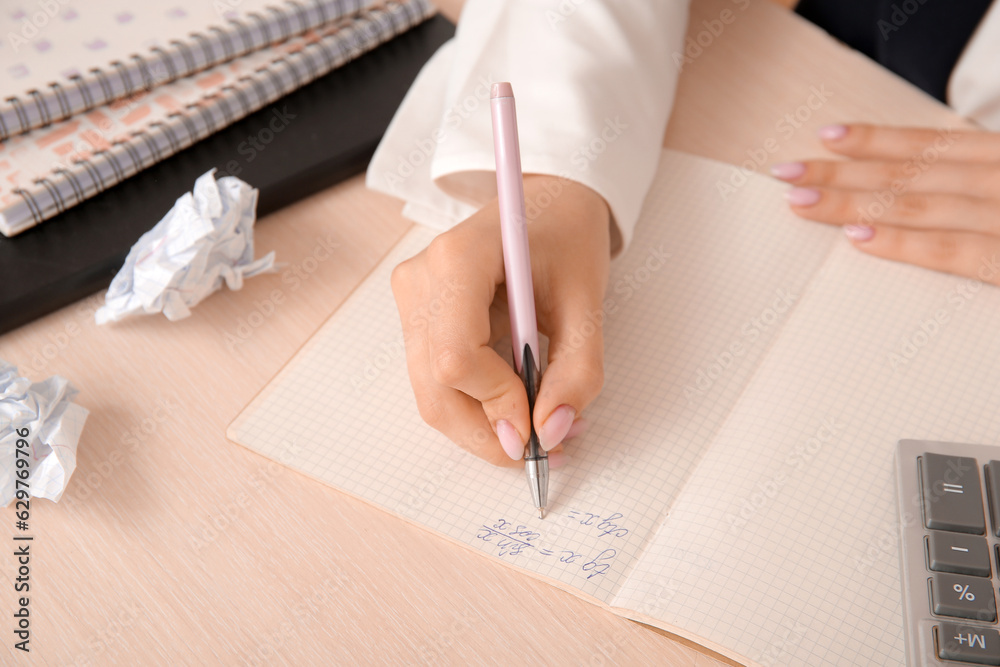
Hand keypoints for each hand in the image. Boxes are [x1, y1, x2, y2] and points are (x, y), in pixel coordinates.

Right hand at [391, 176, 609, 465]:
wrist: (546, 202)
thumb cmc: (566, 236)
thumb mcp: (587, 301)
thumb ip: (577, 370)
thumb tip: (551, 432)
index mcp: (457, 260)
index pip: (455, 358)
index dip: (496, 403)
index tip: (540, 425)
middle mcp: (420, 281)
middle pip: (435, 390)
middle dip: (490, 432)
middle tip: (544, 446)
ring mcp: (411, 301)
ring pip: (432, 397)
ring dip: (485, 426)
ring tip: (540, 425)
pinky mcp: (416, 319)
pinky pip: (436, 384)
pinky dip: (476, 408)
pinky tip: (517, 403)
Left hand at [772, 124, 999, 285]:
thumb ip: (981, 185)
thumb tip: (926, 187)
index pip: (932, 146)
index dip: (875, 140)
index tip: (826, 137)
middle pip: (909, 174)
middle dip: (842, 172)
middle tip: (786, 172)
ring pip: (917, 206)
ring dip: (852, 202)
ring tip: (800, 201)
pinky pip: (952, 250)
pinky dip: (902, 242)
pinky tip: (856, 237)